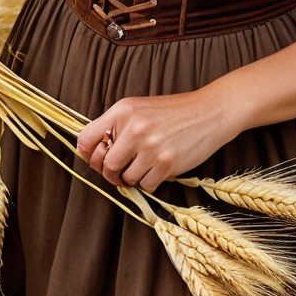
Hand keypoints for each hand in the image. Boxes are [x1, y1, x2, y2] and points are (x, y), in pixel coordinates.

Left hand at [76, 89, 236, 192]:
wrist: (210, 112)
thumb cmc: (173, 113)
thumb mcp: (140, 109)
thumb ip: (116, 127)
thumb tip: (92, 154)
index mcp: (123, 110)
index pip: (86, 139)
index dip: (88, 155)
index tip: (98, 159)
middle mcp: (134, 127)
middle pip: (105, 165)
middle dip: (112, 173)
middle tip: (123, 170)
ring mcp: (151, 146)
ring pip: (126, 178)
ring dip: (135, 177)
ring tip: (148, 164)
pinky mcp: (167, 162)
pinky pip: (146, 185)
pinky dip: (151, 182)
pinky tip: (161, 167)